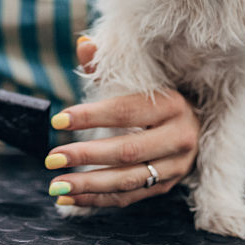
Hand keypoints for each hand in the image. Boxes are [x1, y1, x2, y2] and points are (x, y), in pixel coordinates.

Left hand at [43, 37, 198, 207]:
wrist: (193, 122)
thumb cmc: (155, 97)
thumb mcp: (137, 78)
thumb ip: (106, 65)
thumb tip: (84, 44)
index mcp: (172, 105)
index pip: (126, 111)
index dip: (91, 116)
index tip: (57, 121)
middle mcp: (180, 137)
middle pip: (128, 151)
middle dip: (86, 156)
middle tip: (51, 157)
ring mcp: (176, 166)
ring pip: (129, 180)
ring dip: (89, 185)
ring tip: (56, 185)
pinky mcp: (167, 186)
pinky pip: (129, 197)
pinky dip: (97, 200)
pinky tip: (69, 198)